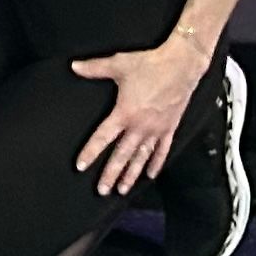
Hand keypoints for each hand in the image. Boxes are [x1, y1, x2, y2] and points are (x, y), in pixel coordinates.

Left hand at [70, 38, 214, 199]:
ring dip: (131, 175)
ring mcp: (156, 129)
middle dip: (110, 174)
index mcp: (125, 113)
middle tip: (102, 190)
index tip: (81, 166)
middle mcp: (140, 126)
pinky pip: (162, 150)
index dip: (91, 152)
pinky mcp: (170, 128)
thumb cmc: (151, 64)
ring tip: (122, 189)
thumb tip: (74, 66)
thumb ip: (95, 68)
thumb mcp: (119, 64)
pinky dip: (156, 163)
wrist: (181, 64)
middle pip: (122, 155)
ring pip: (141, 157)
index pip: (103, 137)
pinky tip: (150, 175)